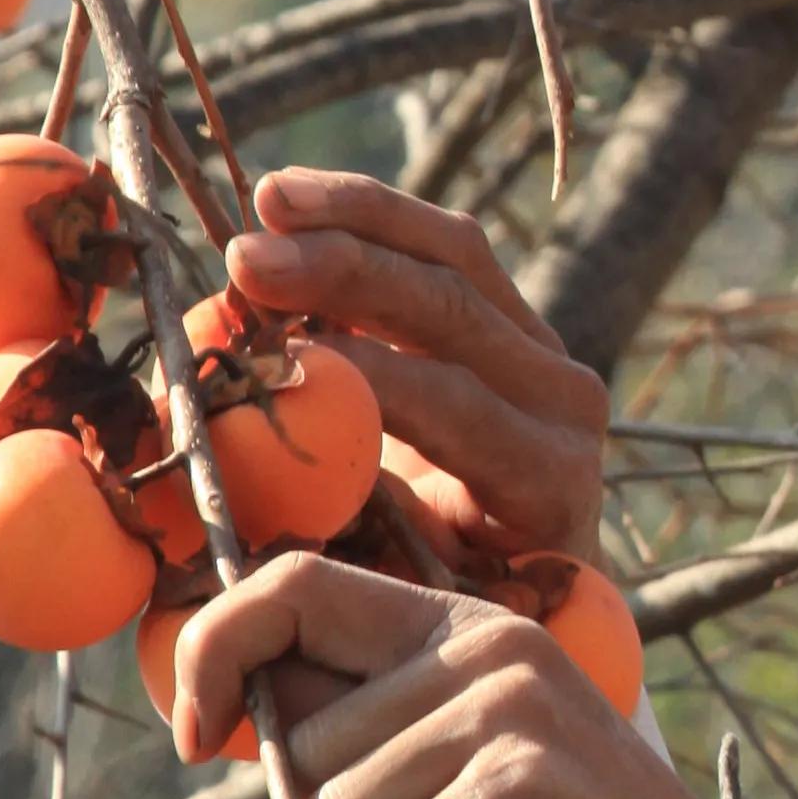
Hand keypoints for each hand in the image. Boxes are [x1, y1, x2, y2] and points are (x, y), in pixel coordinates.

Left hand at [168, 561, 797, 798]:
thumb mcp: (462, 765)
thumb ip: (363, 726)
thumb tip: (226, 710)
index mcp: (465, 627)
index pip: (290, 586)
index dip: (213, 653)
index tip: (191, 732)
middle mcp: (486, 648)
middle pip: (299, 746)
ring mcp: (503, 713)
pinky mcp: (513, 788)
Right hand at [222, 172, 609, 572]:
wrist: (520, 588)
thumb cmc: (437, 600)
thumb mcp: (394, 584)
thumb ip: (328, 527)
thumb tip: (232, 466)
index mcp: (546, 483)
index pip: (456, 405)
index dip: (367, 371)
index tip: (278, 350)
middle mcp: (565, 407)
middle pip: (457, 311)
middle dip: (346, 274)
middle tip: (246, 258)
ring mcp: (546, 352)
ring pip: (456, 256)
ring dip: (354, 218)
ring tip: (266, 201)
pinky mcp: (514, 317)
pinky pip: (446, 248)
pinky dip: (367, 216)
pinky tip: (292, 198)